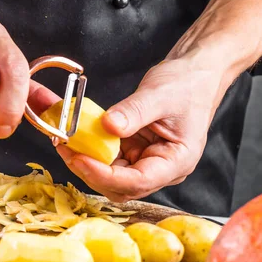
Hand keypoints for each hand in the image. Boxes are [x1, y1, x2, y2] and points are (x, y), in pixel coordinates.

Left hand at [56, 58, 227, 202]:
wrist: (195, 75)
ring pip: (111, 177)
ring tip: (66, 143)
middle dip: (91, 172)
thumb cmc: (188, 85)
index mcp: (177, 162)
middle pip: (121, 186)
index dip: (105, 175)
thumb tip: (107, 126)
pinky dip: (91, 151)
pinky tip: (76, 138)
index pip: (137, 181)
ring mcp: (147, 162)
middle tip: (66, 150)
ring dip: (87, 163)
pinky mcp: (135, 153)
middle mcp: (162, 169)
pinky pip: (109, 160)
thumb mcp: (160, 94)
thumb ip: (134, 112)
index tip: (80, 159)